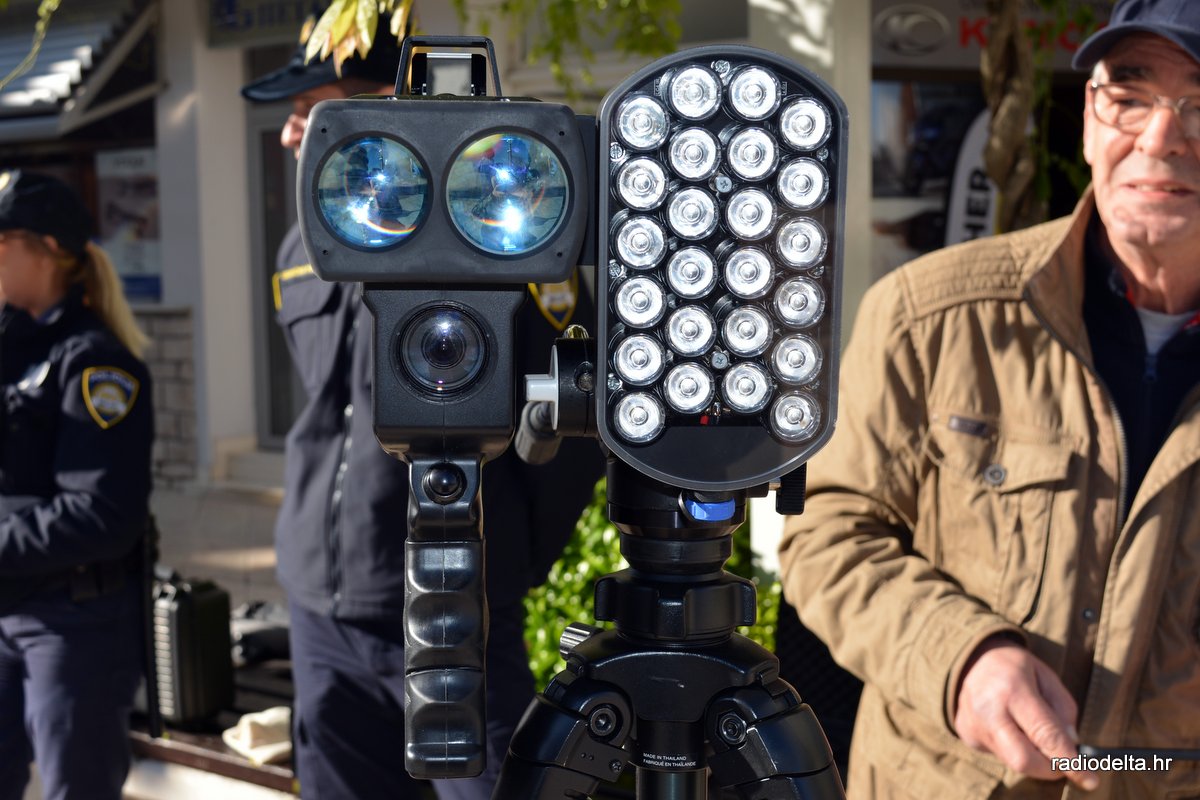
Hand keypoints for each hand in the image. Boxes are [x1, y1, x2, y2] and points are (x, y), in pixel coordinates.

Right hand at [954, 636, 1098, 790]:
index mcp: (1014, 689)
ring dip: (1033, 756)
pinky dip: (1014, 748)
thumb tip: (1071, 744)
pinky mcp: (966, 734)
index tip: (1090, 779)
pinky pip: (999, 754)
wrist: (970, 659)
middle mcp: (989, 710)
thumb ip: (1064, 710)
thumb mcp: (1047, 676)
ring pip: (1012, 761)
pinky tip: (1010, 726)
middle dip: (1050, 769)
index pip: (1046, 735)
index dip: (1070, 762)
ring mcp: (973, 724)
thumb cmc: (1015, 667)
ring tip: (1031, 731)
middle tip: (1065, 764)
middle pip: (1024, 760)